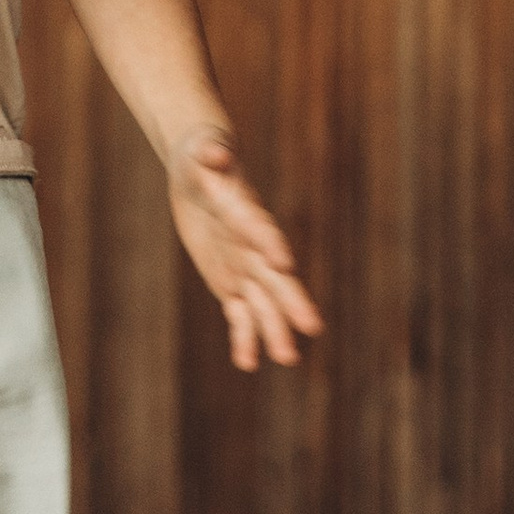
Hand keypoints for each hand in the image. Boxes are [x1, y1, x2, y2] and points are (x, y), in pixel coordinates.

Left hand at [166, 131, 324, 372]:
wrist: (200, 173)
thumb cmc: (202, 155)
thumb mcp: (201, 151)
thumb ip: (212, 152)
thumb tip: (216, 151)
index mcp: (246, 210)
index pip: (259, 228)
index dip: (270, 244)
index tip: (285, 264)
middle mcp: (253, 244)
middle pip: (273, 275)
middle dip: (290, 300)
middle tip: (312, 326)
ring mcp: (244, 266)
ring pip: (261, 302)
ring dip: (273, 328)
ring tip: (287, 358)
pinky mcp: (229, 282)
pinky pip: (238, 313)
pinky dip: (242, 336)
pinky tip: (246, 362)